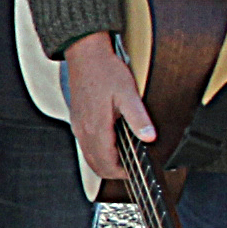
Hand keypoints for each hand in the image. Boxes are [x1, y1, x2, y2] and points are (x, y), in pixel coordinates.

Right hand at [60, 34, 152, 184]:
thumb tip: (149, 137)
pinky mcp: (77, 120)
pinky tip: (110, 143)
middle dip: (113, 172)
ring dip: (105, 163)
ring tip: (123, 158)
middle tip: (130, 168)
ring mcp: (78, 125)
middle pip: (96, 165)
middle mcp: (84, 130)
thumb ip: (139, 118)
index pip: (107, 163)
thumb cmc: (104, 70)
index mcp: (96, 127)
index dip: (121, 173)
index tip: (134, 171)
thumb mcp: (128, 93)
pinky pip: (85, 145)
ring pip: (89, 157)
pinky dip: (97, 152)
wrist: (85, 54)